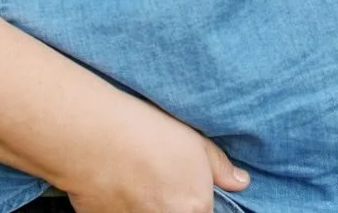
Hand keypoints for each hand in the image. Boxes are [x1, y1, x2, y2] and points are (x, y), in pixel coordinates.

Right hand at [62, 96, 249, 212]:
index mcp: (196, 208)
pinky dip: (120, 205)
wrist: (96, 137)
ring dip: (145, 203)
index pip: (204, 211)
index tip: (181, 185)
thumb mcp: (195, 141)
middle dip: (169, 201)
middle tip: (156, 176)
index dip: (195, 200)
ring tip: (134, 176)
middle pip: (175, 212)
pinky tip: (114, 181)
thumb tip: (241, 181)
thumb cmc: (148, 133)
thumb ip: (220, 167)